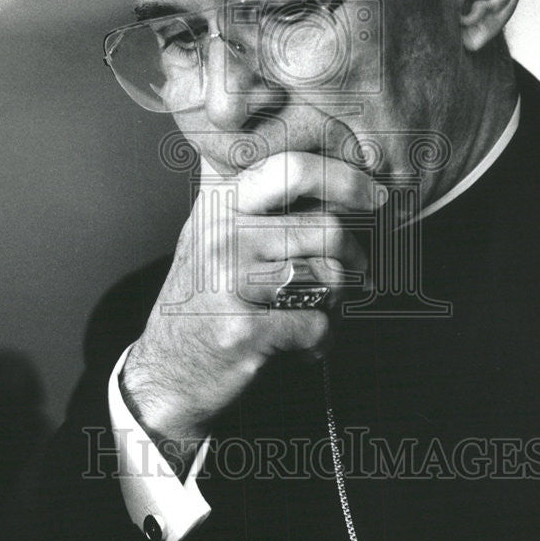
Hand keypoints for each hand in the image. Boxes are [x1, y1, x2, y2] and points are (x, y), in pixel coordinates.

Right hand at [120, 151, 384, 471]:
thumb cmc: (206, 300)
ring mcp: (229, 282)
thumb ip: (261, 198)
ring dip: (336, 303)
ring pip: (331, 279)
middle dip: (355, 254)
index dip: (345, 177)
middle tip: (358, 269)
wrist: (165, 375)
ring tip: (310, 310)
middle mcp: (221, 234)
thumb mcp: (217, 232)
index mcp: (220, 203)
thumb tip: (342, 165)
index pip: (293, 168)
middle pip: (328, 227)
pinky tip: (295, 345)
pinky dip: (319, 343)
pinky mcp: (243, 330)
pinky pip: (319, 326)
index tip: (373, 195)